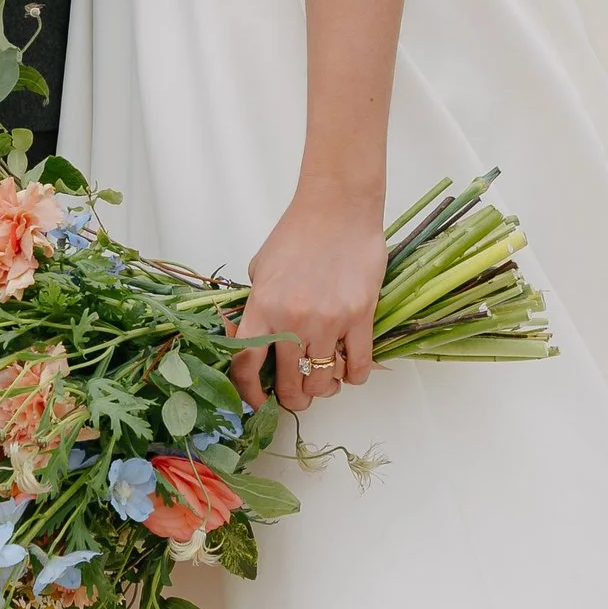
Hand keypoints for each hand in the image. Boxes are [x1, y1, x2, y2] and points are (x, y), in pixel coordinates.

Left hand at [233, 187, 385, 415]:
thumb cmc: (298, 232)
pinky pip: (358, 367)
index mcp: (264, 305)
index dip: (250, 393)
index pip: (247, 365)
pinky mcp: (361, 316)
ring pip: (324, 383)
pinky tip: (349, 367)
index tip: (258, 402)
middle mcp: (293, 319)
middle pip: (291, 384)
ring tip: (324, 379)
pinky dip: (353, 376)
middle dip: (293, 398)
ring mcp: (329, 320)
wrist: (339, 206)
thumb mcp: (262, 267)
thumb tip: (253, 340)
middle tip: (298, 394)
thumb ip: (257, 306)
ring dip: (324, 389)